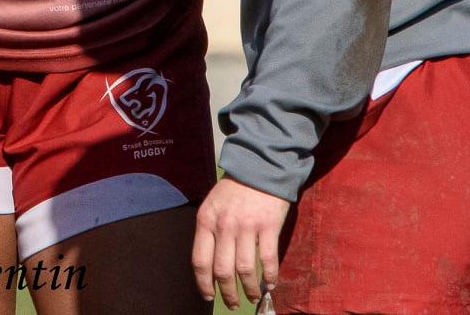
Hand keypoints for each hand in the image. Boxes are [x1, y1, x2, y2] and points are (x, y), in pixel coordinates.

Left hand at [193, 177, 288, 308]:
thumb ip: (210, 230)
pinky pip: (267, 260)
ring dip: (249, 289)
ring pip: (244, 270)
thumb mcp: (213, 205)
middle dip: (227, 293)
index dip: (203, 284)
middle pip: (222, 270)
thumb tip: (209, 264)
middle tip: (232, 303)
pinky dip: (269, 276)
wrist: (260, 167)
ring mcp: (246, 226)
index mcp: (206, 220)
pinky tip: (270, 284)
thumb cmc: (235, 189)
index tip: (208, 297)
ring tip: (252, 297)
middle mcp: (224, 225)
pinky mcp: (268, 226)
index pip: (200, 261)